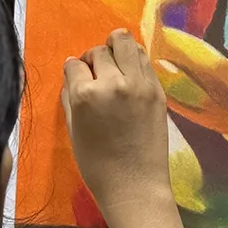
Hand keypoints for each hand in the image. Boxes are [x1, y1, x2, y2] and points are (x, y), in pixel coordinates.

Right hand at [62, 30, 171, 225]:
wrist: (135, 184)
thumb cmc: (97, 164)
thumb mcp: (72, 129)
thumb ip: (70, 97)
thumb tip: (73, 73)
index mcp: (85, 95)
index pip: (74, 65)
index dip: (74, 71)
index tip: (77, 78)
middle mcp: (113, 83)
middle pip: (99, 51)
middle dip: (93, 59)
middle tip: (96, 73)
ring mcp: (139, 84)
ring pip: (125, 43)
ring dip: (116, 48)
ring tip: (115, 62)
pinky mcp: (157, 90)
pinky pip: (144, 59)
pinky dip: (134, 59)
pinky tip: (130, 71)